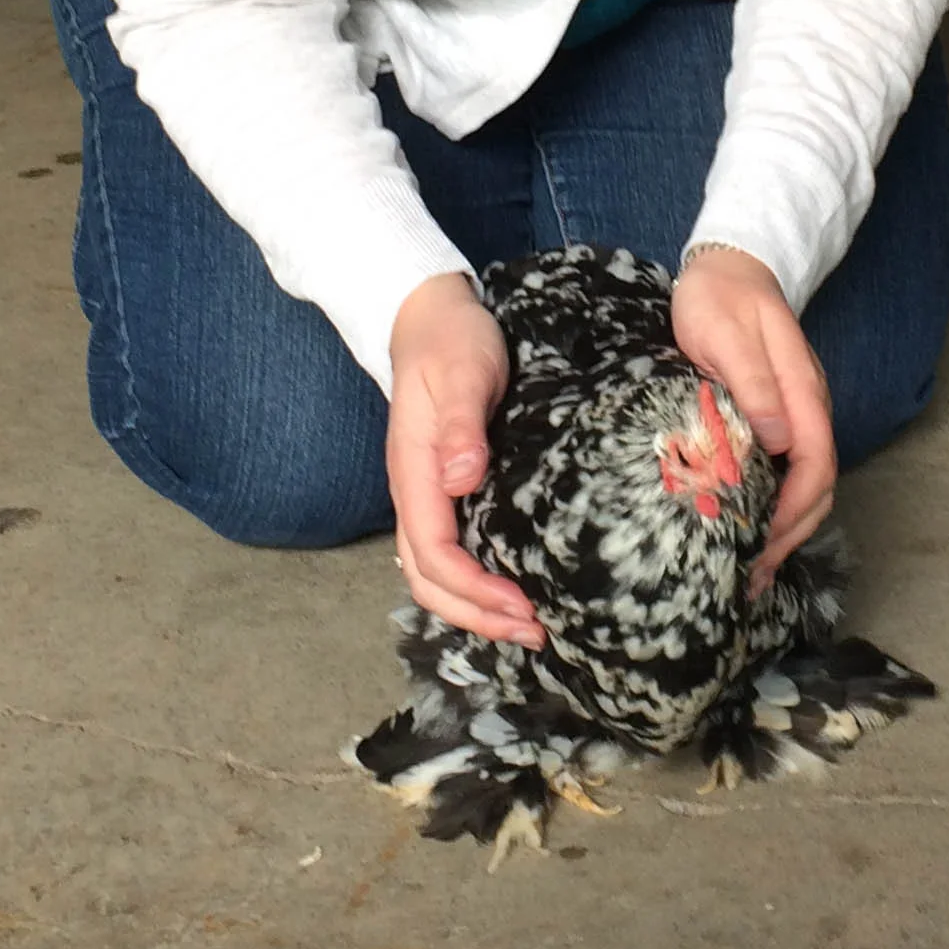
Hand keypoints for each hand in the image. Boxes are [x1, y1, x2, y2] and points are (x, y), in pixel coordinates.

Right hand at [386, 272, 542, 648]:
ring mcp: (427, 492)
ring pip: (435, 572)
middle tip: (534, 632)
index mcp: (413, 472)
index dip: (472, 590)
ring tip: (527, 623)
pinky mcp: (444, 487)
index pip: (432, 553)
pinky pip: (450, 550)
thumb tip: (460, 481)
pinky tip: (513, 583)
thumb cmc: (451, 340)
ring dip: (475, 606)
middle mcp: (415, 492)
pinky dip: (476, 581)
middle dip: (476, 615)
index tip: (520, 605)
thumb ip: (459, 424)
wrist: (430, 316)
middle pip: (428, 579)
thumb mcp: (462, 370)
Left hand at [670, 245, 835, 594]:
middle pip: (818, 483)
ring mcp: (793, 412)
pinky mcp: (776, 415)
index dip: (795, 509)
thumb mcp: (726, 333)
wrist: (728, 264)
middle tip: (752, 573)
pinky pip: (786, 469)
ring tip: (751, 566)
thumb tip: (779, 439)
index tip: (762, 542)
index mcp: (801, 390)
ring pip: (805, 481)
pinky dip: (773, 505)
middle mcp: (805, 406)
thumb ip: (752, 382)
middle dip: (792, 532)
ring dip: (785, 526)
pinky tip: (749, 525)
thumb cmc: (720, 297)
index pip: (815, 463)